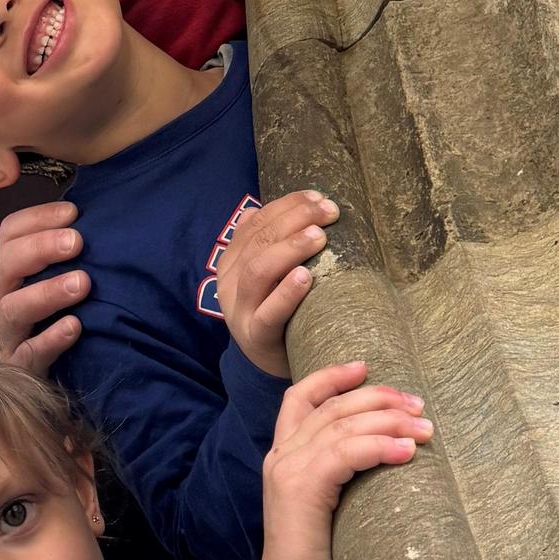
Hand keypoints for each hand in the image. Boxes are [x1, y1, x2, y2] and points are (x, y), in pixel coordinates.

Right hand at [0, 202, 86, 373]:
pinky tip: (75, 326)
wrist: (25, 382)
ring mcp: (5, 333)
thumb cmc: (48, 316)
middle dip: (39, 248)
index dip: (37, 218)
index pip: (10, 232)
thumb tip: (92, 222)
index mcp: (6, 269)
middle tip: (76, 241)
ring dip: (47, 292)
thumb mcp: (48, 280)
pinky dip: (51, 339)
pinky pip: (29, 353)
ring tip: (82, 283)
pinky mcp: (16, 367)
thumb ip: (62, 254)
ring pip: (14, 308)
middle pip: (4, 265)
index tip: (72, 213)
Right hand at [212, 190, 337, 376]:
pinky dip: (287, 292)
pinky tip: (306, 276)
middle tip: (328, 212)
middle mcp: (229, 282)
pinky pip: (268, 313)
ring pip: (258, 271)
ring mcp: (240, 310)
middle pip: (259, 242)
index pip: (256, 222)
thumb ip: (263, 244)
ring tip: (319, 237)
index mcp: (231, 262)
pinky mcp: (256, 336)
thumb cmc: (275, 309)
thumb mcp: (266, 276)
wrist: (266, 362)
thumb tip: (260, 209)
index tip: (319, 197)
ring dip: (290, 249)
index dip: (287, 205)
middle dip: (295, 220)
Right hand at [262, 359, 432, 559]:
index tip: (364, 367)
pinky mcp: (302, 486)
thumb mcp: (330, 515)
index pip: (300, 400)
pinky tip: (407, 451)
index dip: (331, 377)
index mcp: (283, 460)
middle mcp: (282, 457)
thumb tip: (392, 468)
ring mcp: (289, 469)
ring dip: (389, 420)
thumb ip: (344, 485)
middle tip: (416, 404)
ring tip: (425, 428)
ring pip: (343, 424)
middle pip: (331, 406)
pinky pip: (347, 452)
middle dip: (377, 397)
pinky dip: (380, 446)